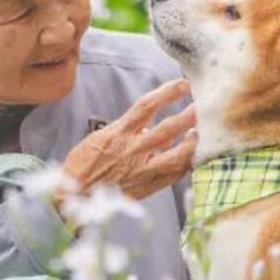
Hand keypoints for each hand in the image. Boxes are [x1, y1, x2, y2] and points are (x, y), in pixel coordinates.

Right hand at [55, 79, 196, 212]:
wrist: (74, 196)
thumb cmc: (84, 166)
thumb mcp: (102, 139)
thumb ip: (128, 131)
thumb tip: (149, 127)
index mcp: (120, 133)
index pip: (148, 105)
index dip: (168, 92)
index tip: (183, 84)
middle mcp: (134, 149)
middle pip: (170, 128)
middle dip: (190, 115)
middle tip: (205, 105)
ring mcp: (144, 169)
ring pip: (179, 154)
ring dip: (195, 141)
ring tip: (203, 132)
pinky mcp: (149, 185)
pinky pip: (175, 174)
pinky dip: (186, 164)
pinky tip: (194, 157)